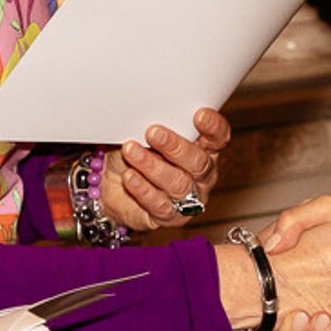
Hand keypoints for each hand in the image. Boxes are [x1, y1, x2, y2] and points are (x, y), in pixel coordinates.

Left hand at [100, 108, 229, 231]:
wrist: (112, 185)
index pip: (218, 137)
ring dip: (153, 166)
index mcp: (203, 148)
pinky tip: (129, 177)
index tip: (199, 115)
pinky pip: (159, 205)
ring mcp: (188, 198)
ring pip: (179, 184)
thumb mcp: (145, 134)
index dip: (213, 127)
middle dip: (175, 146)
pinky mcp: (169, 217)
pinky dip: (143, 189)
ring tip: (130, 152)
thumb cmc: (135, 153)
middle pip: (198, 162)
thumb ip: (157, 126)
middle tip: (152, 132)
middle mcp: (201, 175)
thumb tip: (149, 113)